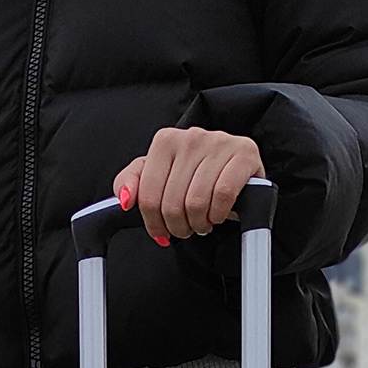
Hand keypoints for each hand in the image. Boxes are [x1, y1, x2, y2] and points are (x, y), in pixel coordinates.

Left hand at [114, 129, 263, 245]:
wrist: (237, 172)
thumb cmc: (195, 178)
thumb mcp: (160, 178)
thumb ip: (133, 184)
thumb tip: (124, 199)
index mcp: (165, 141)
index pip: (148, 196)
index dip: (153, 223)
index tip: (162, 231)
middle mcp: (191, 136)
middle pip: (171, 203)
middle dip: (178, 227)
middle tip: (186, 229)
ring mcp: (219, 142)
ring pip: (196, 202)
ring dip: (199, 224)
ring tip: (202, 222)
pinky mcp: (243, 154)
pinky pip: (222, 195)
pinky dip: (217, 214)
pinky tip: (217, 215)